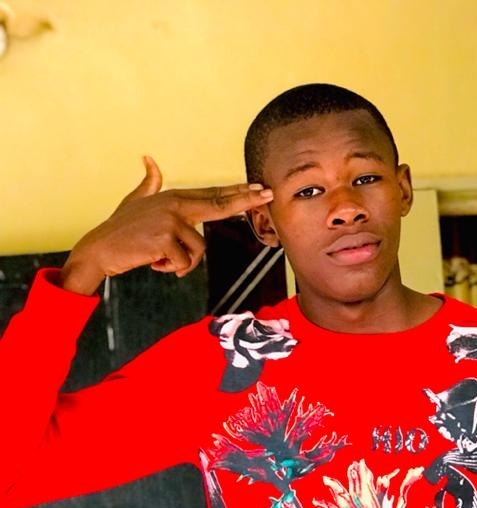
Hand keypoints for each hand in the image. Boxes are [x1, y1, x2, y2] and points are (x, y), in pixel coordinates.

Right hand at [59, 156, 272, 294]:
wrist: (100, 249)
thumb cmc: (121, 229)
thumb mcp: (135, 201)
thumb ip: (148, 183)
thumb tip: (149, 159)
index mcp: (173, 197)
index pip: (211, 195)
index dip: (236, 192)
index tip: (258, 187)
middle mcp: (174, 205)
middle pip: (218, 204)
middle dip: (245, 200)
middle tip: (268, 194)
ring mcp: (170, 220)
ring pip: (198, 251)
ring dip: (182, 264)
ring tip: (160, 259)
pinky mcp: (164, 239)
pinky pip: (183, 263)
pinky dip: (170, 269)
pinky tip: (153, 263)